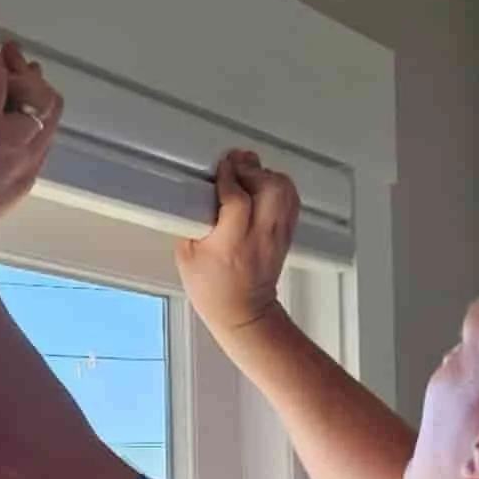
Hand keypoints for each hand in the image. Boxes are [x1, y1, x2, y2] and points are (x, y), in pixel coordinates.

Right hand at [176, 150, 299, 335]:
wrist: (243, 313)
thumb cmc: (215, 291)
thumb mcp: (186, 257)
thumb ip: (190, 222)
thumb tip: (196, 194)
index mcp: (232, 243)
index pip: (237, 199)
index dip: (228, 177)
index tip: (220, 168)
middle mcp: (260, 236)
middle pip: (270, 188)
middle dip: (251, 170)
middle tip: (236, 166)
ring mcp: (278, 235)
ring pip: (285, 190)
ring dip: (267, 175)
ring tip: (249, 174)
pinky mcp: (286, 234)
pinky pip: (291, 199)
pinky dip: (279, 186)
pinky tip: (264, 186)